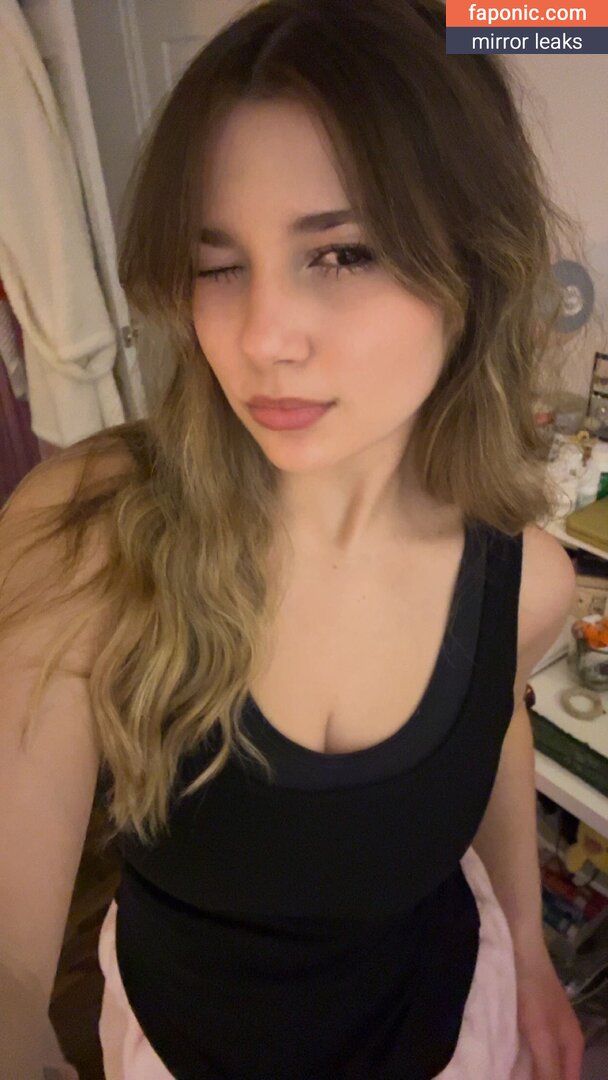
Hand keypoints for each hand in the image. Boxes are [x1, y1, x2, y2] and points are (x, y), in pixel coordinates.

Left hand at [514, 941, 584, 1079]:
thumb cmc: (533, 991)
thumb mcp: (542, 1035)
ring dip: (522, 1071)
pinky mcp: (527, 1015)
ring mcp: (544, 1025)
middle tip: (505, 1077)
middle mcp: (561, 1039)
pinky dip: (515, 1055)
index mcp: (572, 1045)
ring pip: (537, 1060)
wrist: (519, 945)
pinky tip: (499, 1058)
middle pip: (553, 1073)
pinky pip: (524, 1045)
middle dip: (535, 1079)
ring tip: (501, 1072)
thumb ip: (548, 1069)